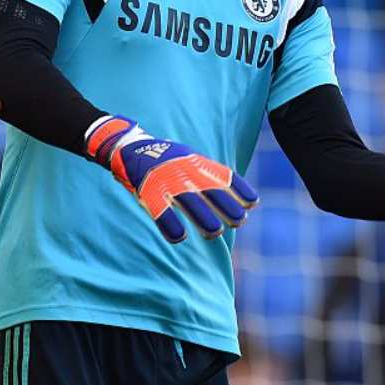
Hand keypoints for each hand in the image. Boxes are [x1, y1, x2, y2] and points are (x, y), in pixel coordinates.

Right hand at [85, 116, 258, 242]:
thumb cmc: (168, 160)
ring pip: (190, 203)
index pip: (224, 176)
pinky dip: (171, 225)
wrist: (131, 147)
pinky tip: (179, 237)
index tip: (252, 203)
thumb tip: (242, 198)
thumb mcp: (192, 160)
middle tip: (239, 222)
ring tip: (216, 232)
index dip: (240, 190)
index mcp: (198, 164)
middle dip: (228, 208)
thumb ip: (212, 176)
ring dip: (205, 219)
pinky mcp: (149, 192)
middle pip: (212, 192)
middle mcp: (186, 172)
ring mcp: (168, 182)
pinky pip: (161, 212)